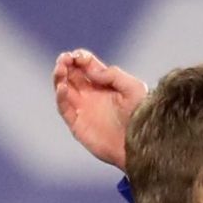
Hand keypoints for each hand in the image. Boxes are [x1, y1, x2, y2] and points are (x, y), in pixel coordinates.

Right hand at [52, 49, 146, 169]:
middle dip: (66, 63)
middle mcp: (91, 94)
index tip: (79, 56)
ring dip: (59, 76)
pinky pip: (63, 107)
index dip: (80, 57)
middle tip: (66, 59)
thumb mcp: (134, 88)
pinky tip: (63, 87)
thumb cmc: (142, 117)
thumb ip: (113, 74)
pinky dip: (60, 96)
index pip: (86, 65)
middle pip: (71, 73)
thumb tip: (91, 70)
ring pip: (63, 87)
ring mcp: (83, 108)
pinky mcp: (77, 124)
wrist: (142, 145)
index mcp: (105, 84)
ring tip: (61, 68)